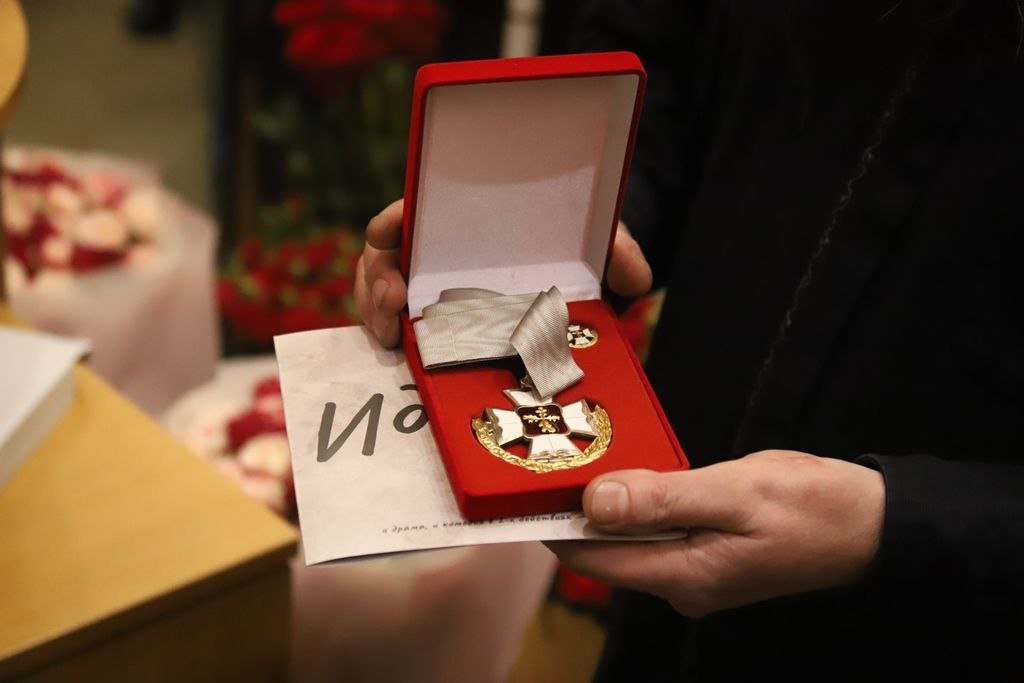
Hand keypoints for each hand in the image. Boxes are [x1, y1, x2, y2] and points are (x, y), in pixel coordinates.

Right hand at [354, 199, 653, 347]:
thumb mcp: (598, 238)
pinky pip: (399, 324)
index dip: (393, 219)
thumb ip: (618, 248)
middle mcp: (440, 248)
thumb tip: (635, 276)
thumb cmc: (575, 243)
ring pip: (382, 292)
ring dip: (378, 314)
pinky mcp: (436, 320)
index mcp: (467, 216)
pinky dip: (394, 340)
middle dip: (376, 279)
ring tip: (392, 340)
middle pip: (384, 254)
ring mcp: (432, 285)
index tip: (391, 234)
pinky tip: (402, 357)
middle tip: (392, 307)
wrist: (578, 273)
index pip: (414, 207)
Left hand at [546, 450, 884, 617]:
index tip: (524, 490)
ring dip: (607, 504)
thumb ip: (662, 500)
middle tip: (549, 460)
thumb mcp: (734, 493)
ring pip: (631, 538)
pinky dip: (639, 503)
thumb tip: (594, 505)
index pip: (594, 559)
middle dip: (577, 511)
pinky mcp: (707, 553)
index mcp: (684, 576)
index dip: (554, 526)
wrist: (871, 523)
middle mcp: (682, 583)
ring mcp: (695, 571)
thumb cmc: (812, 507)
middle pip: (608, 551)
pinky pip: (657, 529)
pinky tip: (631, 472)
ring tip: (580, 459)